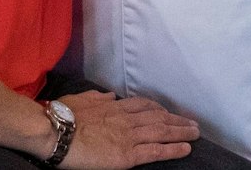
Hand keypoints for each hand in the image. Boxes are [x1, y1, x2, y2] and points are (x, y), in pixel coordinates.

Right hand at [57, 90, 198, 169]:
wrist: (54, 130)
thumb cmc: (61, 115)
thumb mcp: (80, 99)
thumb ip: (97, 97)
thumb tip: (109, 95)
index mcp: (113, 106)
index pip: (143, 105)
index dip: (159, 109)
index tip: (168, 112)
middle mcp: (125, 119)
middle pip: (158, 117)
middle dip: (177, 120)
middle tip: (193, 123)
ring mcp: (128, 136)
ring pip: (162, 132)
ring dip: (181, 132)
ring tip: (196, 133)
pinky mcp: (127, 155)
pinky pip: (155, 151)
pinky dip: (173, 149)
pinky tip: (186, 149)